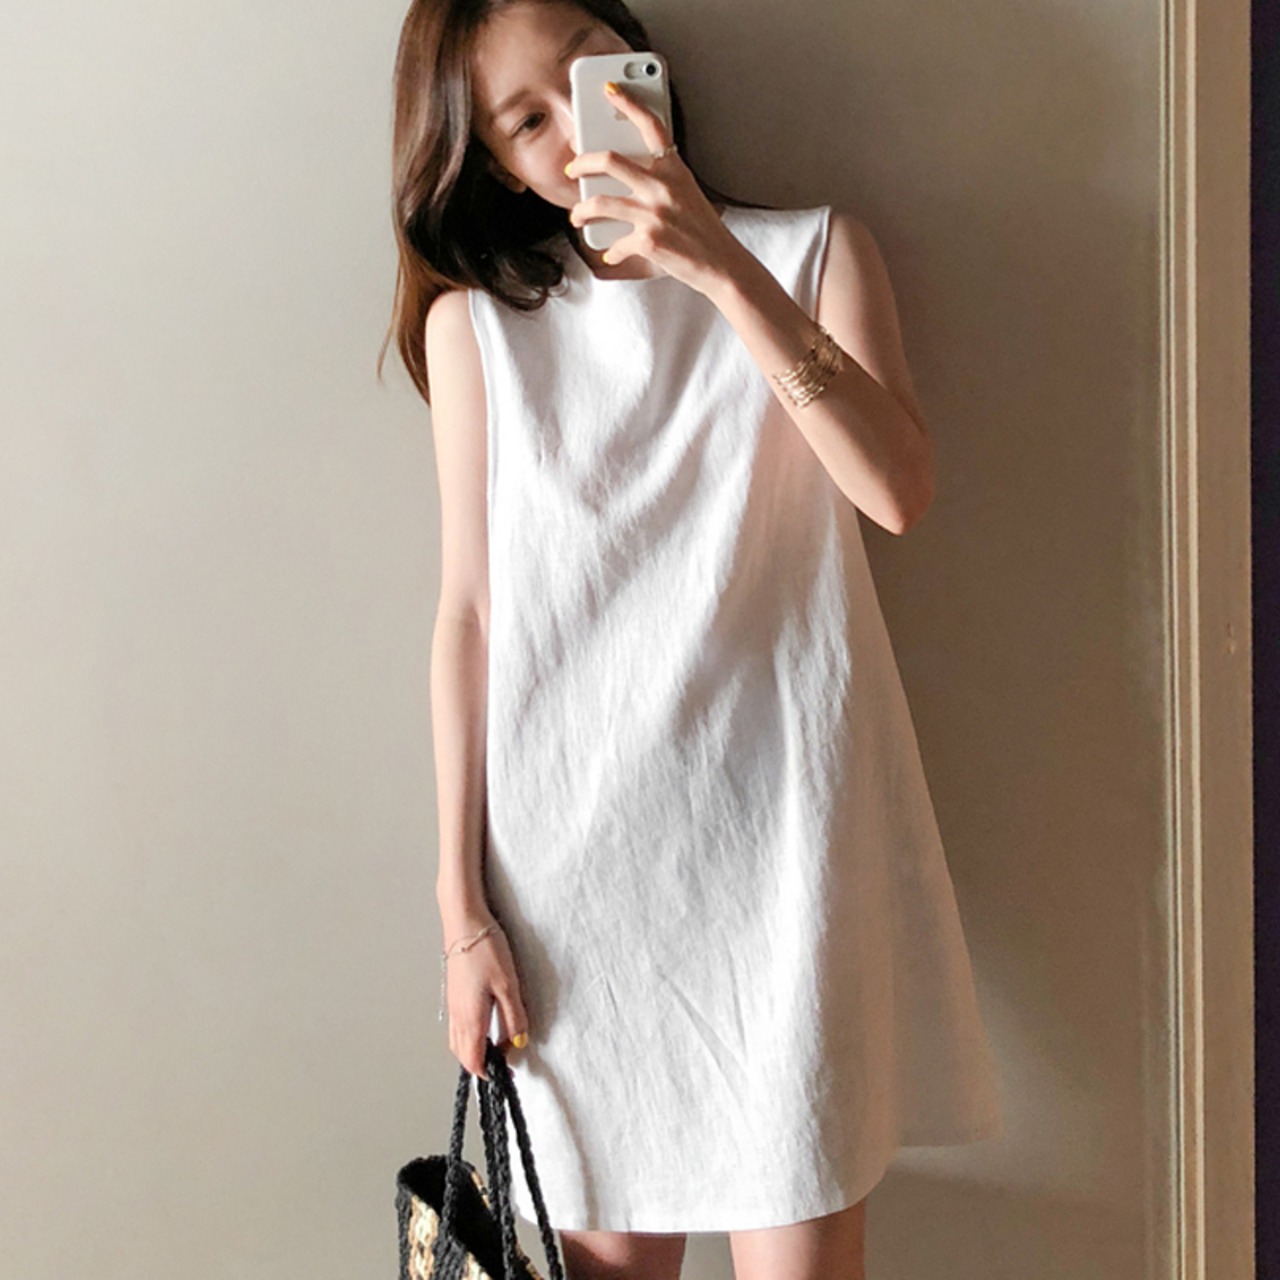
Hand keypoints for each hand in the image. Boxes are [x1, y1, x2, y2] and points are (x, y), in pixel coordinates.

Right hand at [441, 912, 530, 1080]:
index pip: (474, 1061)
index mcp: (471, 1019)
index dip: (490, 1072)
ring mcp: (452, 1005)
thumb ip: (513, 1017)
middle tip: (503, 1062)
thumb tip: (518, 1041)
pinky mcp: (452, 994)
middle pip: (463, 1055)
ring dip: (472, 1051)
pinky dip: (466, 1036)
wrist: (464, 922)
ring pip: (457, 1041)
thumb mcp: (509, 985)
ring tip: (494, 1046)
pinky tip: (480, 1025)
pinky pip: (456, 1026)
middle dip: (481, 1065)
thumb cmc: (486, 950)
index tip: (507, 1073)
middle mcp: (457, 1016)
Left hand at [565, 80, 745, 294]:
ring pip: (600, 203)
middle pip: (609, 160)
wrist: (722, 264)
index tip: (610, 90)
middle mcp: (662, 186)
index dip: (629, 102)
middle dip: (581, 162)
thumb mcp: (688, 192)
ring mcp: (654, 214)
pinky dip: (611, 252)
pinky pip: (616, 245)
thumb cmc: (703, 230)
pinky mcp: (648, 241)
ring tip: (577, 215)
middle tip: (572, 168)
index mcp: (674, 169)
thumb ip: (662, 179)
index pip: (651, 125)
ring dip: (581, 211)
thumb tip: (626, 177)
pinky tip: (611, 254)